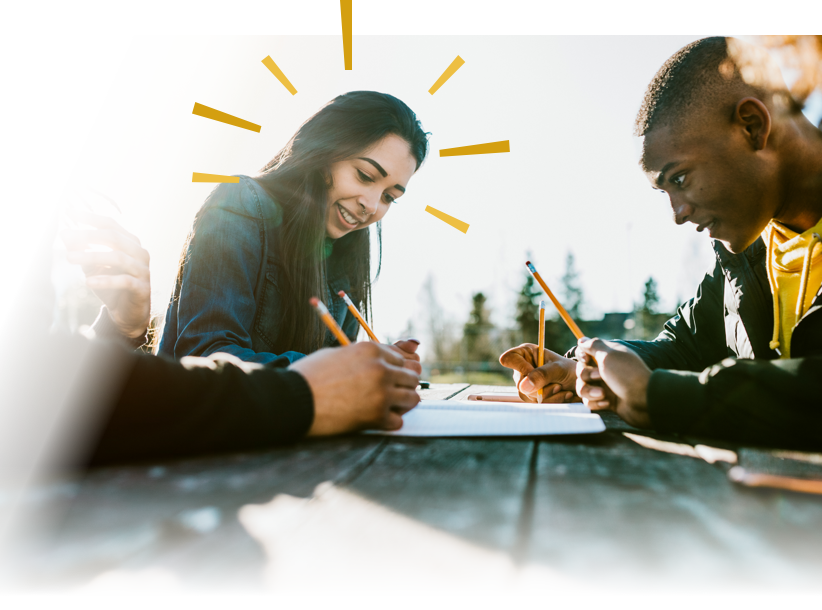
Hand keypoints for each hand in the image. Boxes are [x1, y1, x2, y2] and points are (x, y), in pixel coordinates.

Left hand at [61, 212, 150, 338]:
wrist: (127, 314)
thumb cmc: (110, 286)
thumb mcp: (92, 267)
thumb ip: (81, 251)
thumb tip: (64, 234)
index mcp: (130, 243)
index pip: (110, 224)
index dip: (90, 217)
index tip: (67, 212)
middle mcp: (140, 253)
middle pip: (114, 237)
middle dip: (88, 235)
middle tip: (66, 236)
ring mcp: (143, 270)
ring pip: (118, 257)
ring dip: (91, 256)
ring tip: (69, 258)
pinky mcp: (143, 288)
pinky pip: (124, 281)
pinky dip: (105, 280)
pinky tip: (88, 282)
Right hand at [290, 342, 420, 436]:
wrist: (293, 399)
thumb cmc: (309, 376)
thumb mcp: (336, 354)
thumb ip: (362, 356)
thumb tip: (382, 359)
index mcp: (370, 349)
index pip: (400, 358)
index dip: (394, 369)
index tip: (389, 378)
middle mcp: (380, 368)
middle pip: (411, 376)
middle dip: (402, 385)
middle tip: (389, 394)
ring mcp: (381, 392)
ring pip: (412, 398)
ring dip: (401, 403)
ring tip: (385, 407)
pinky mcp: (377, 416)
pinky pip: (398, 421)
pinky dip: (389, 422)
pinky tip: (375, 420)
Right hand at [498, 343, 576, 402]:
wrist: (580, 383)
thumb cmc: (570, 370)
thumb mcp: (559, 369)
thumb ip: (542, 375)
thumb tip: (523, 387)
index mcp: (526, 353)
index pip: (508, 359)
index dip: (519, 367)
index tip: (534, 372)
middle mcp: (522, 368)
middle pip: (519, 382)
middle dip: (540, 387)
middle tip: (558, 384)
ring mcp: (525, 383)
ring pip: (526, 395)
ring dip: (547, 395)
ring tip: (561, 388)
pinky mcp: (531, 396)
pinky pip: (534, 403)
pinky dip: (551, 401)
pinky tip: (562, 395)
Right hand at [575, 337, 651, 427]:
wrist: (643, 400)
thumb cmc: (626, 374)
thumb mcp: (609, 355)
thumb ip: (593, 345)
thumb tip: (581, 340)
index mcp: (606, 356)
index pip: (584, 352)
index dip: (581, 356)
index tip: (587, 360)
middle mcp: (604, 370)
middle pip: (581, 371)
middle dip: (587, 375)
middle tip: (600, 377)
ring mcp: (604, 386)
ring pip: (582, 388)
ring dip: (589, 391)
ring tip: (603, 395)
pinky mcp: (605, 401)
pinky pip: (589, 402)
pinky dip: (596, 403)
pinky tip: (607, 404)